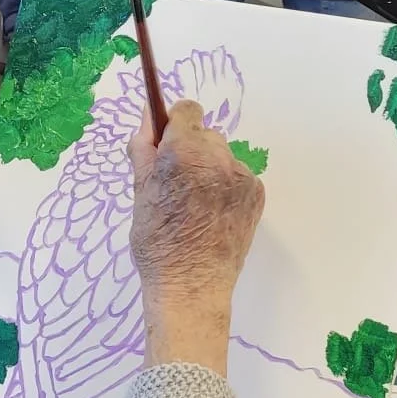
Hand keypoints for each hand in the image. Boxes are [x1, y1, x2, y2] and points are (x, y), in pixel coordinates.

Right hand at [129, 101, 264, 374]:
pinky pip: (238, 178)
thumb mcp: (140, 193)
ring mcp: (240, 176)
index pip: (186, 110)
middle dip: (191, 151)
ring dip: (209, 170)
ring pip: (222, 157)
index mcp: (182, 152)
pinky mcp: (256, 194)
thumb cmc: (157, 244)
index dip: (175, 125)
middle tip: (176, 185)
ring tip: (195, 206)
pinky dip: (225, 189)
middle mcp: (216, 157)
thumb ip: (144, 149)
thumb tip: (147, 118)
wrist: (191, 287)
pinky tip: (212, 216)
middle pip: (204, 135)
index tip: (168, 143)